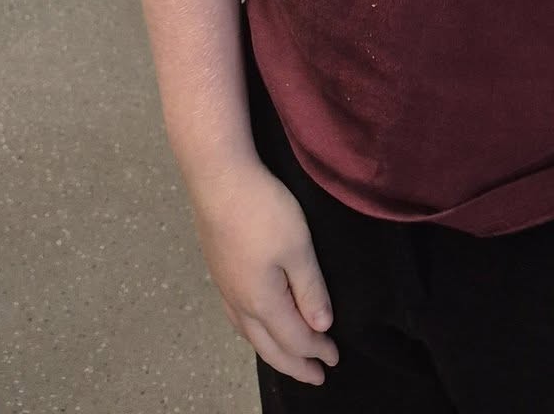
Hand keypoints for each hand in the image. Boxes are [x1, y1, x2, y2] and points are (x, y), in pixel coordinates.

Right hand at [190, 159, 338, 386]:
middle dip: (294, 364)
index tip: (336, 358)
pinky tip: (255, 322)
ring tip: (286, 357)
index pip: (295, 338)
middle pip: (268, 346)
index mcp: (262, 301)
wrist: (217, 177)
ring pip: (248, 333)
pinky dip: (253, 331)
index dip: (318, 350)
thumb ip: (310, 290)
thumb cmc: (263, 210)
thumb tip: (321, 327)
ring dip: (272, 350)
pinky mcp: (217, 269)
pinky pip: (237, 317)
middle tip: (315, 376)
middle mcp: (240, 301)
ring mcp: (224, 286)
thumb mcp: (298, 247)